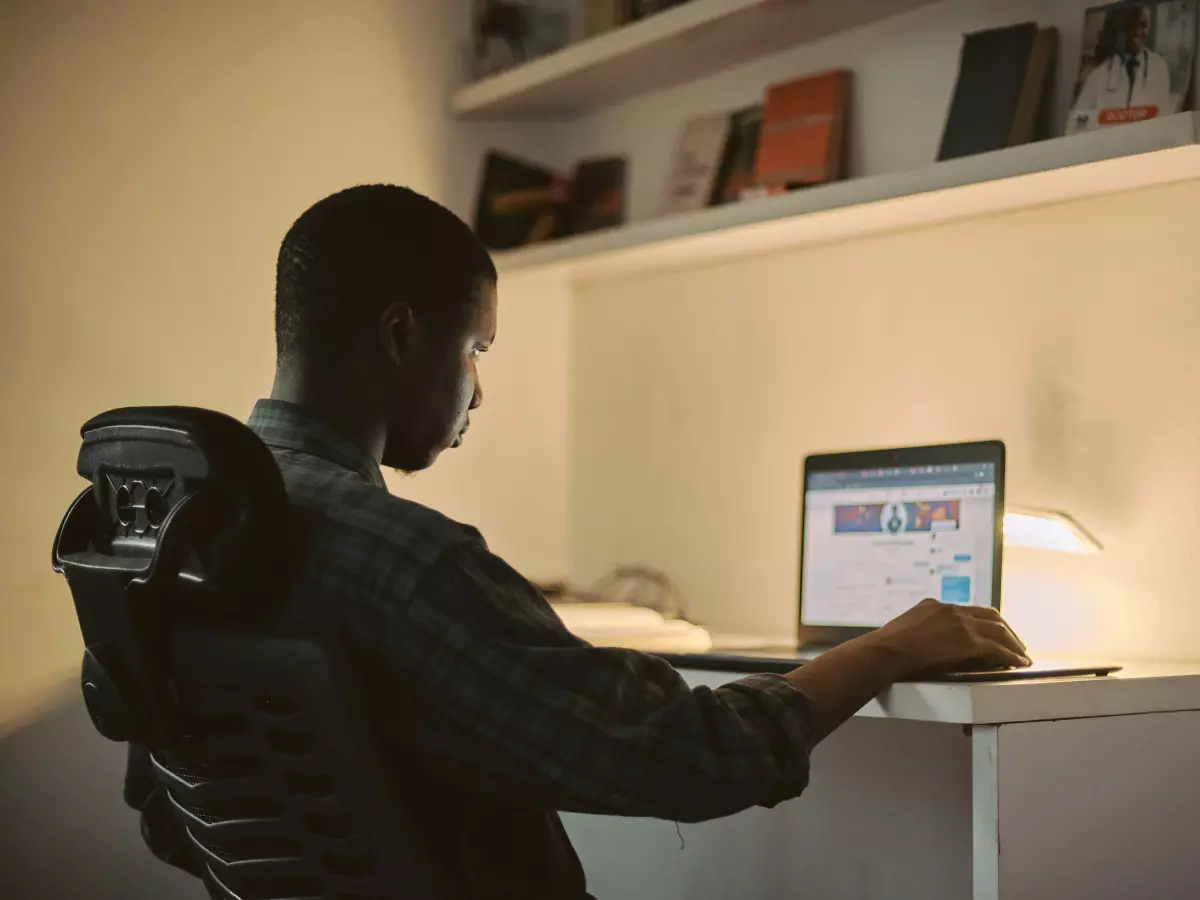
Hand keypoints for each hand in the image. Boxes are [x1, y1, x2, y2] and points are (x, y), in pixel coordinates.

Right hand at [867, 599, 1030, 679]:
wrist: (886, 652)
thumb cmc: (887, 648)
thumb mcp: (904, 629)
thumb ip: (919, 630)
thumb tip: (922, 644)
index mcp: (935, 606)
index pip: (968, 611)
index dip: (983, 621)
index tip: (990, 631)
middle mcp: (951, 610)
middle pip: (989, 616)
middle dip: (1005, 629)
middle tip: (1014, 643)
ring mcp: (962, 624)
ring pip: (999, 630)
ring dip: (1013, 643)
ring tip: (1020, 655)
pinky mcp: (970, 642)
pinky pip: (999, 649)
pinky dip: (1011, 656)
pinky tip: (1018, 663)